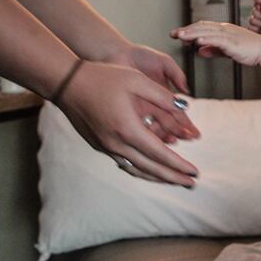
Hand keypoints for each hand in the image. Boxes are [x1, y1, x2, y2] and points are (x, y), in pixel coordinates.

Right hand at [58, 61, 199, 185]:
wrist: (66, 83)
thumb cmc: (102, 77)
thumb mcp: (137, 80)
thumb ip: (162, 96)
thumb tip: (184, 107)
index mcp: (129, 129)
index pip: (160, 155)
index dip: (179, 165)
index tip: (194, 172)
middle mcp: (117, 144)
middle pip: (151, 168)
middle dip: (173, 177)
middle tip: (191, 183)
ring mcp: (107, 147)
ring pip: (137, 170)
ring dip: (157, 178)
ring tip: (174, 180)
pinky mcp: (100, 146)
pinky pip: (125, 164)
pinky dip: (142, 170)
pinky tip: (151, 170)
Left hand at [103, 44, 197, 143]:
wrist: (115, 53)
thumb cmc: (139, 56)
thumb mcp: (163, 61)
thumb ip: (176, 73)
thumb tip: (187, 90)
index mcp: (164, 95)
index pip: (178, 112)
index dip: (187, 123)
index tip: (195, 133)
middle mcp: (154, 105)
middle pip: (169, 123)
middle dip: (180, 132)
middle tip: (188, 139)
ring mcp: (141, 109)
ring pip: (155, 126)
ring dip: (165, 135)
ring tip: (173, 141)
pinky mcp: (127, 110)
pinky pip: (138, 124)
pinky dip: (145, 132)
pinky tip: (152, 138)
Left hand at [170, 21, 260, 66]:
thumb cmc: (249, 51)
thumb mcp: (226, 51)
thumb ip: (213, 50)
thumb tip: (199, 50)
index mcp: (223, 30)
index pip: (203, 27)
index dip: (189, 30)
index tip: (177, 34)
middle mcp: (224, 29)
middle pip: (202, 27)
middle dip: (187, 30)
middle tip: (173, 34)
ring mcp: (229, 35)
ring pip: (207, 32)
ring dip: (193, 34)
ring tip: (180, 36)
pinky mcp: (233, 42)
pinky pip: (218, 40)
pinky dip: (207, 39)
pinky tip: (198, 41)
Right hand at [247, 0, 260, 39]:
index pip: (257, 4)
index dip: (258, 6)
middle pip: (253, 12)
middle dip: (257, 14)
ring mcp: (260, 24)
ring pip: (250, 20)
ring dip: (256, 22)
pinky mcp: (257, 32)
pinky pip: (249, 27)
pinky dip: (254, 28)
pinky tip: (260, 29)